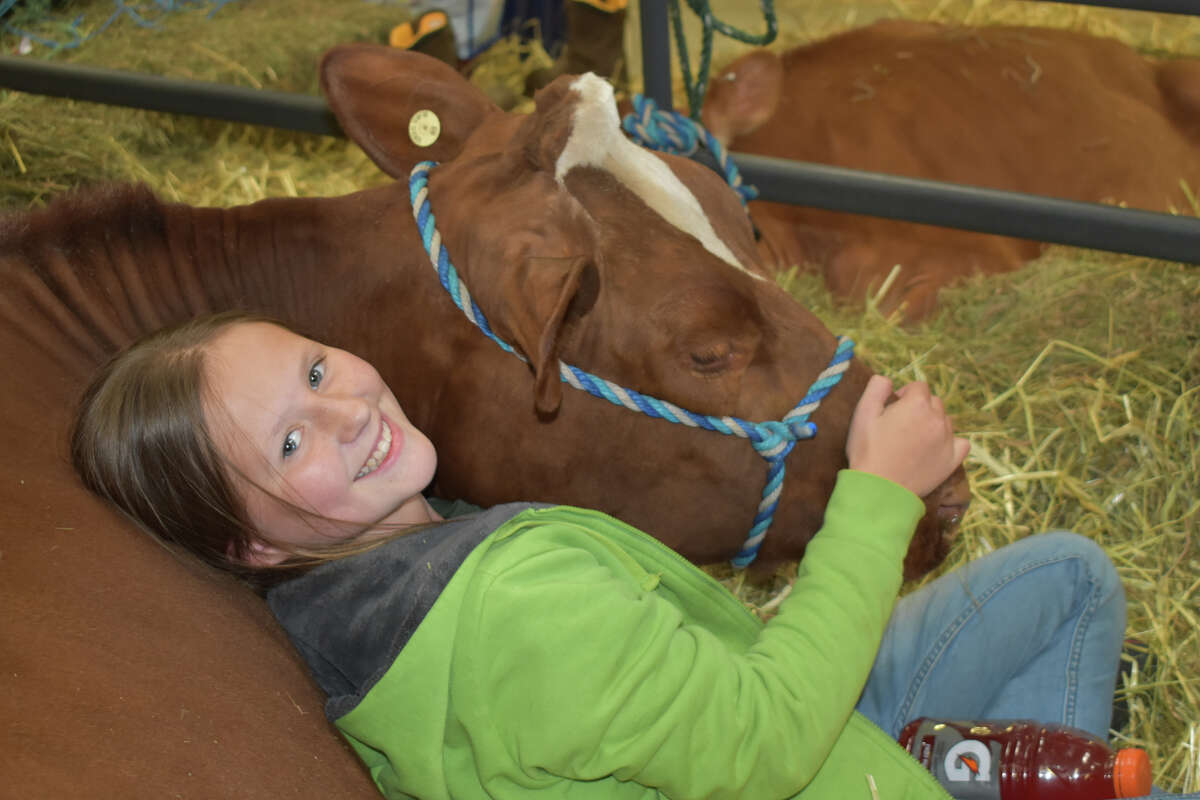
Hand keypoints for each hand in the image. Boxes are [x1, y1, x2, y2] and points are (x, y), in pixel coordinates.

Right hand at [845, 375, 969, 496]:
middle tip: (901, 424)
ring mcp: (948, 440)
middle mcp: (937, 418)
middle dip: (920, 407)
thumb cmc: (868, 450)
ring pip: (946, 420)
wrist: (879, 489)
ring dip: (933, 423)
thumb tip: (888, 380)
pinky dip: (952, 441)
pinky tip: (937, 447)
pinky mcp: (952, 460)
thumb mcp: (863, 413)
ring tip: (914, 438)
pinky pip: (962, 442)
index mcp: (917, 404)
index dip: (904, 394)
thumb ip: (876, 387)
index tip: (892, 407)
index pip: (918, 386)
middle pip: (934, 402)